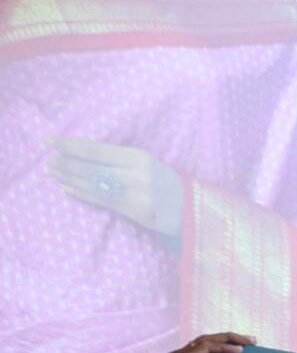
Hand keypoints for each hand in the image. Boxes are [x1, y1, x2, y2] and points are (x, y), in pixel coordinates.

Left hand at [48, 138, 182, 237]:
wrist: (190, 206)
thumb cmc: (162, 179)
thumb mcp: (144, 161)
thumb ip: (116, 158)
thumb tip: (78, 152)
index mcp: (138, 157)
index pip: (95, 150)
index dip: (69, 145)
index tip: (48, 140)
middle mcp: (136, 175)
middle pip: (91, 169)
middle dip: (66, 164)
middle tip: (49, 161)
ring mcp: (135, 195)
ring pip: (93, 185)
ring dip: (70, 179)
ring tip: (54, 173)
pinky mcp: (134, 211)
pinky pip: (102, 201)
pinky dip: (82, 194)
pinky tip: (67, 189)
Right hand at [117, 333, 259, 352]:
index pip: (215, 350)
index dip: (231, 348)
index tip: (249, 350)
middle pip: (215, 341)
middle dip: (235, 338)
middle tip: (255, 341)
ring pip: (211, 340)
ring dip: (231, 339)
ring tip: (250, 342)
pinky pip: (206, 348)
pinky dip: (223, 348)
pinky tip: (238, 350)